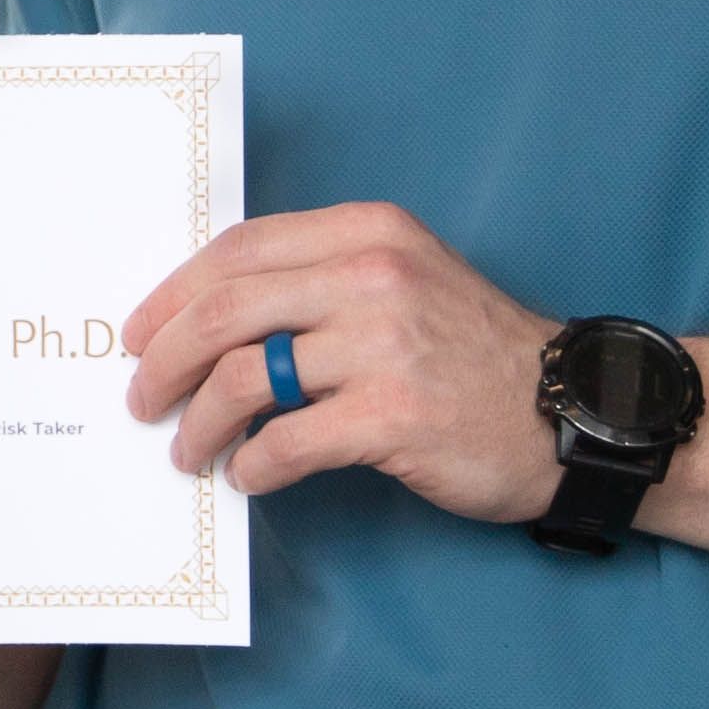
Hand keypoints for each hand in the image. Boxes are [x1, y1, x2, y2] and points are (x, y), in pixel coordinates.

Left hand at [120, 202, 558, 520]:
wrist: (569, 411)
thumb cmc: (474, 353)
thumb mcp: (405, 281)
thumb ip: (322, 282)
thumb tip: (211, 321)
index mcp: (368, 233)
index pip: (239, 249)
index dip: (173, 293)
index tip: (139, 333)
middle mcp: (374, 276)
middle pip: (225, 310)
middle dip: (165, 359)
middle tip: (143, 398)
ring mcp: (385, 346)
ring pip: (244, 377)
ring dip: (199, 421)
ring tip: (189, 450)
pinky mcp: (395, 416)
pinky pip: (287, 441)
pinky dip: (252, 464)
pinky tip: (248, 475)